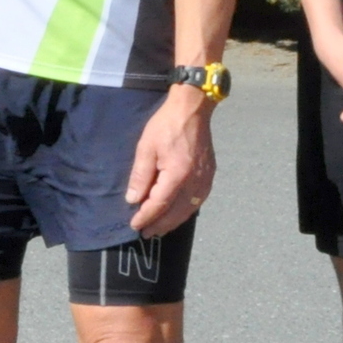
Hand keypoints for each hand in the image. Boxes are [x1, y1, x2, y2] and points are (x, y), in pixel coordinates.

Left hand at [126, 86, 216, 235]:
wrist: (192, 109)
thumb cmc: (165, 126)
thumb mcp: (146, 148)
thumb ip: (141, 176)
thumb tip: (133, 200)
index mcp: (178, 174)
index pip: (160, 204)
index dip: (146, 217)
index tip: (134, 225)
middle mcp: (195, 181)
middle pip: (176, 212)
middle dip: (159, 224)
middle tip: (145, 233)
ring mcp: (205, 179)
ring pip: (188, 209)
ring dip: (173, 221)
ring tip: (158, 228)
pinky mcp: (209, 175)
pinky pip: (197, 201)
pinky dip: (185, 211)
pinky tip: (176, 214)